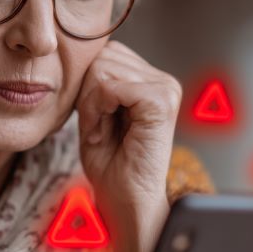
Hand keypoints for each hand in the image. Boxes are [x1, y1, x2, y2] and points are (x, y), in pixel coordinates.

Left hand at [75, 41, 182, 251]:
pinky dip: (96, 110)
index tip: (97, 121)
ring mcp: (165, 88)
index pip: (104, 53)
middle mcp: (163, 80)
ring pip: (101, 70)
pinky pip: (108, 86)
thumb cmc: (110, 164)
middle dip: (88, 94)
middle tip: (100, 128)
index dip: (87, 88)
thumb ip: (95, 81)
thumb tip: (88, 51)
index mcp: (150, 80)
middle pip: (101, 57)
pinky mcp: (160, 101)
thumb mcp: (95, 112)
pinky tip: (107, 131)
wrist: (126, 200)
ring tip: (105, 131)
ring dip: (91, 104)